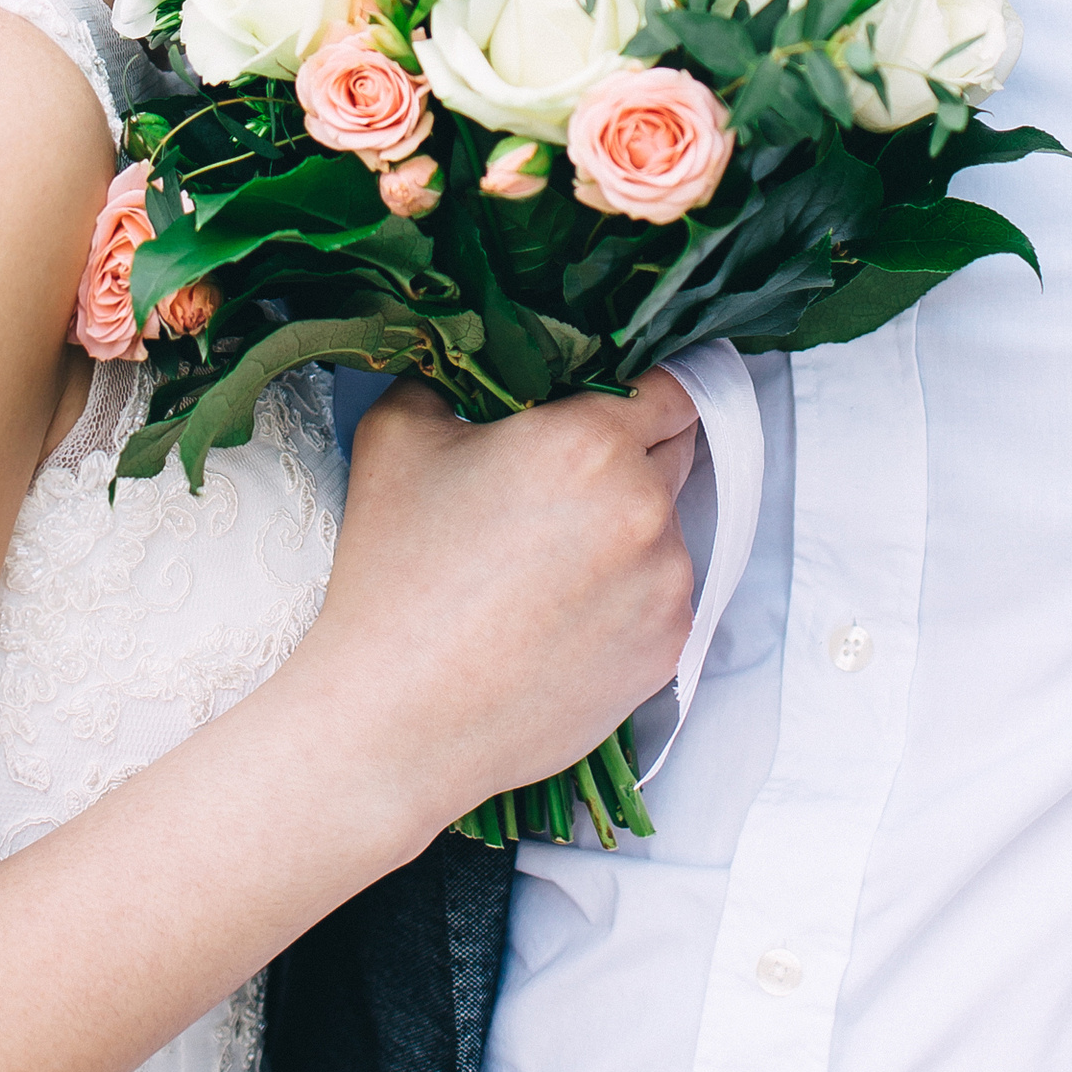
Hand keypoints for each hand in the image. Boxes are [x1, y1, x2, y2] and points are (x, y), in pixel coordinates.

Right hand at [302, 375, 697, 837]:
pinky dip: (629, 591)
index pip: (672, 384)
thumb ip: (453, 372)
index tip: (630, 392)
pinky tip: (562, 609)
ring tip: (550, 558)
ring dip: (630, 525)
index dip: (651, 383)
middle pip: (678, 449)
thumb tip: (480, 352)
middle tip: (568, 476)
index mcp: (591, 442)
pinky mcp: (666, 650)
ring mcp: (665, 585)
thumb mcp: (400, 433)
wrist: (396, 719)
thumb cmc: (394, 573)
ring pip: (669, 526)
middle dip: (636, 450)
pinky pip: (663, 594)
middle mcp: (645, 508)